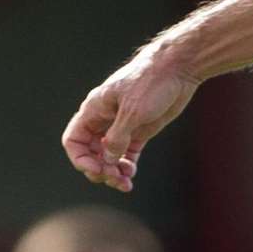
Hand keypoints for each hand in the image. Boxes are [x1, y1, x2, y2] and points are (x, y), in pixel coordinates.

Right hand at [61, 47, 202, 192]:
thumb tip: (107, 160)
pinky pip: (126, 153)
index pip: (74, 140)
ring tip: (125, 183)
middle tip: (114, 179)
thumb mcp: (133, 110)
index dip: (80, 158)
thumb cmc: (151, 82)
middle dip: (99, 168)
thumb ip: (118, 137)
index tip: (96, 169)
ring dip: (113, 171)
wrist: (178, 68)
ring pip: (109, 155)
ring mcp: (123, 125)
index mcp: (94, 110)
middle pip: (92, 152)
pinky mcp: (140, 129)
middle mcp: (105, 119)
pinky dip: (126, 165)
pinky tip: (131, 175)